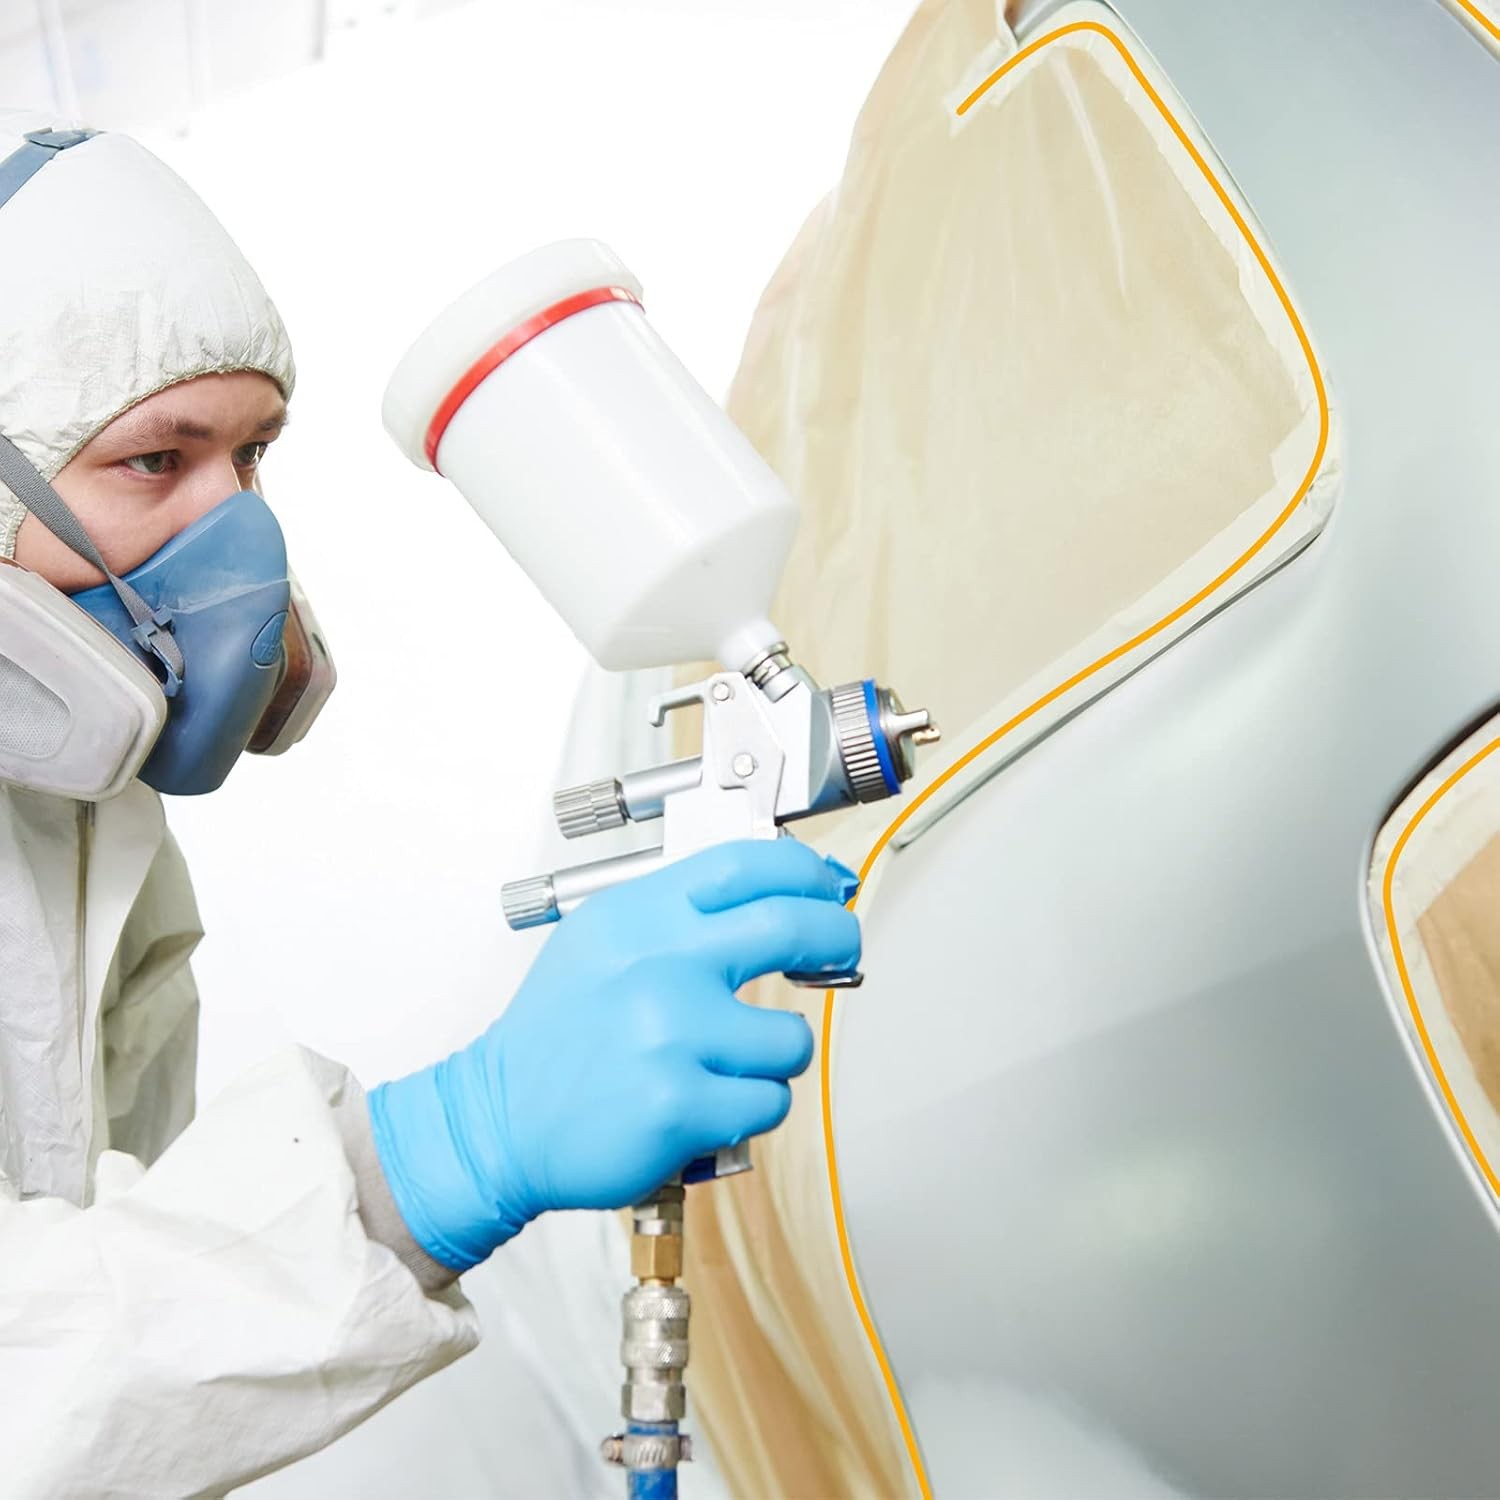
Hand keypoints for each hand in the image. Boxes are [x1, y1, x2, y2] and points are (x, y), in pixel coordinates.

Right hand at [368, 838, 860, 1270]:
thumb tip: (770, 893)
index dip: (804, 870)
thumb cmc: (556, 1037)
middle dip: (835, 937)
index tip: (825, 885)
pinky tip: (705, 1104)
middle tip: (840, 948)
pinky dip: (747, 1110)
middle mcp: (658, 965)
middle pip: (791, 925)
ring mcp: (672, 1034)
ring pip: (791, 1039)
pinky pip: (768, 1101)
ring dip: (772, 1059)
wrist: (497, 1121)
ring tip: (723, 1065)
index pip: (744, 864)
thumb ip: (675, 914)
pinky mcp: (681, 1103)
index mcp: (638, 917)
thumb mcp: (600, 943)